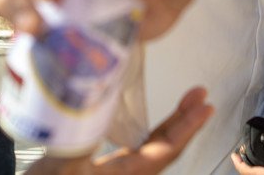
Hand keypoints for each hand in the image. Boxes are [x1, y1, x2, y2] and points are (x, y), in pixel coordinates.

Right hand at [24, 87, 213, 174]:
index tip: (204, 108)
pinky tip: (164, 121)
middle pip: (168, 147)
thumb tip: (88, 115)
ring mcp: (126, 172)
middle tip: (202, 96)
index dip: (187, 127)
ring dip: (177, 123)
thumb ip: (75, 146)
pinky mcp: (118, 169)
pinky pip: (147, 149)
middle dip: (187, 119)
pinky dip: (160, 131)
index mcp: (125, 174)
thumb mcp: (59, 166)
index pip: (164, 150)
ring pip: (159, 148)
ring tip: (191, 101)